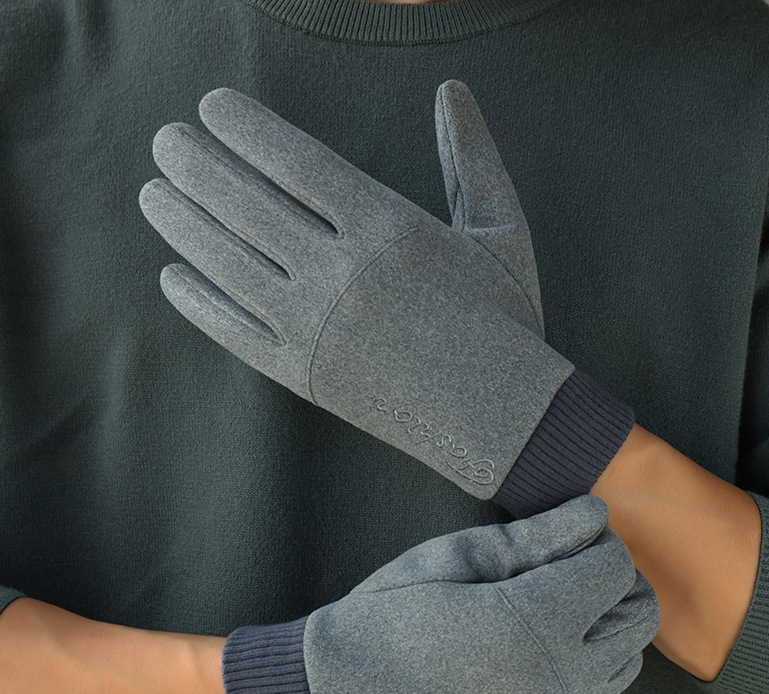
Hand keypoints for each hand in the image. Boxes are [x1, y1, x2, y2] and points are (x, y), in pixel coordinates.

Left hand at [140, 82, 632, 516]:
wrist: (502, 419)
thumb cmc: (505, 320)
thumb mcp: (501, 232)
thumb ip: (471, 158)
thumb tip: (454, 89)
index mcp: (388, 228)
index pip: (294, 159)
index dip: (244, 128)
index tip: (210, 106)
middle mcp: (340, 274)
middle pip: (245, 203)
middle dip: (195, 164)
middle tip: (166, 141)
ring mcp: (315, 328)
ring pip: (226, 262)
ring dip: (180, 223)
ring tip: (154, 193)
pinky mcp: (302, 374)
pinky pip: (233, 330)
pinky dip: (196, 302)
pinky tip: (171, 276)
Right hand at [223, 496, 659, 693]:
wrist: (353, 688)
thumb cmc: (396, 607)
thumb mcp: (458, 555)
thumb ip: (537, 535)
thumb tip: (597, 514)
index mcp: (531, 624)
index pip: (612, 570)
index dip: (597, 540)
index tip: (566, 530)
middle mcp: (555, 678)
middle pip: (638, 614)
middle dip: (614, 575)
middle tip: (565, 559)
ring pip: (628, 655)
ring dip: (608, 616)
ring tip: (559, 597)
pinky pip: (600, 689)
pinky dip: (592, 654)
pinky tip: (547, 636)